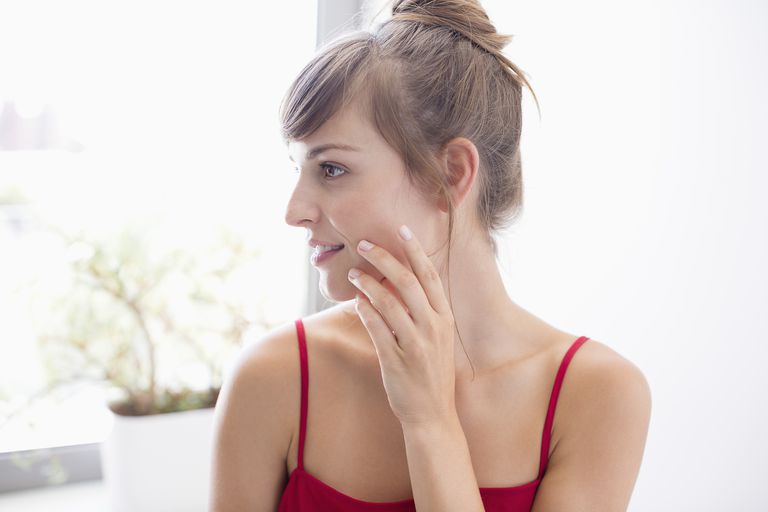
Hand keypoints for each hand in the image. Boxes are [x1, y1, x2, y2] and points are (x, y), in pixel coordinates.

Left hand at [348, 225, 456, 426]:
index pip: (430, 276)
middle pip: (407, 282)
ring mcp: (415, 344)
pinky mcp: (396, 360)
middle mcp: (432, 328)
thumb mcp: (438, 338)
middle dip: (384, 258)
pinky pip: (376, 328)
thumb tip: (401, 281)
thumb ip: (424, 311)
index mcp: (444, 319)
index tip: (401, 229)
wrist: (432, 414)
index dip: (415, 250)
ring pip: (388, 302)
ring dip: (368, 283)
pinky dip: (365, 310)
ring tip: (354, 273)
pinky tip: (356, 301)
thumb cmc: (431, 372)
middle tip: (365, 243)